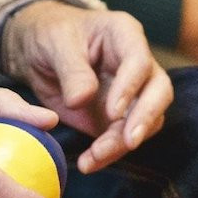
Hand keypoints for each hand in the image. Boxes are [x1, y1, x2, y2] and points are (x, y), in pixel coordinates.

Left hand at [2, 1, 172, 173]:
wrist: (38, 51)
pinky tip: (89, 163)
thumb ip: (71, 70)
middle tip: (129, 141)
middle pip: (159, 92)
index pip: (140, 61)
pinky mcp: (119, 117)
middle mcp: (137, 64)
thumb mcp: (55, 44)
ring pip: (146, 121)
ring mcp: (132, 92)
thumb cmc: (50, 35)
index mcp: (124, 34)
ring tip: (94, 157)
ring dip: (123, 143)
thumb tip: (82, 100)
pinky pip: (123, 138)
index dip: (130, 87)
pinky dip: (109, 153)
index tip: (112, 111)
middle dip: (145, 118)